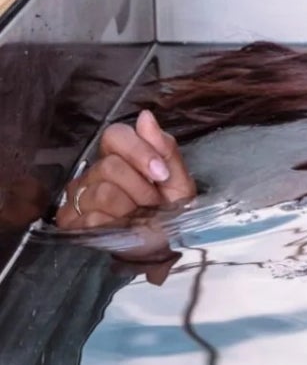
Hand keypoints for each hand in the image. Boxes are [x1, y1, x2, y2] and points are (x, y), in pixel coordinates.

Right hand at [55, 108, 195, 232]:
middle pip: (111, 166)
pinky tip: (123, 229)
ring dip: (130, 211)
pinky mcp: (71, 221)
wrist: (163, 247)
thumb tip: (146, 117)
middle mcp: (94, 171)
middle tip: (152, 204)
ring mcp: (78, 195)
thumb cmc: (169, 211)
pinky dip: (116, 227)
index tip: (161, 175)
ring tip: (139, 218)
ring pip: (103, 194)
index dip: (140, 153)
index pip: (115, 135)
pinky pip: (93, 219)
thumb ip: (165, 148)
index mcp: (119, 155)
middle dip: (141, 190)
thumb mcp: (178, 181)